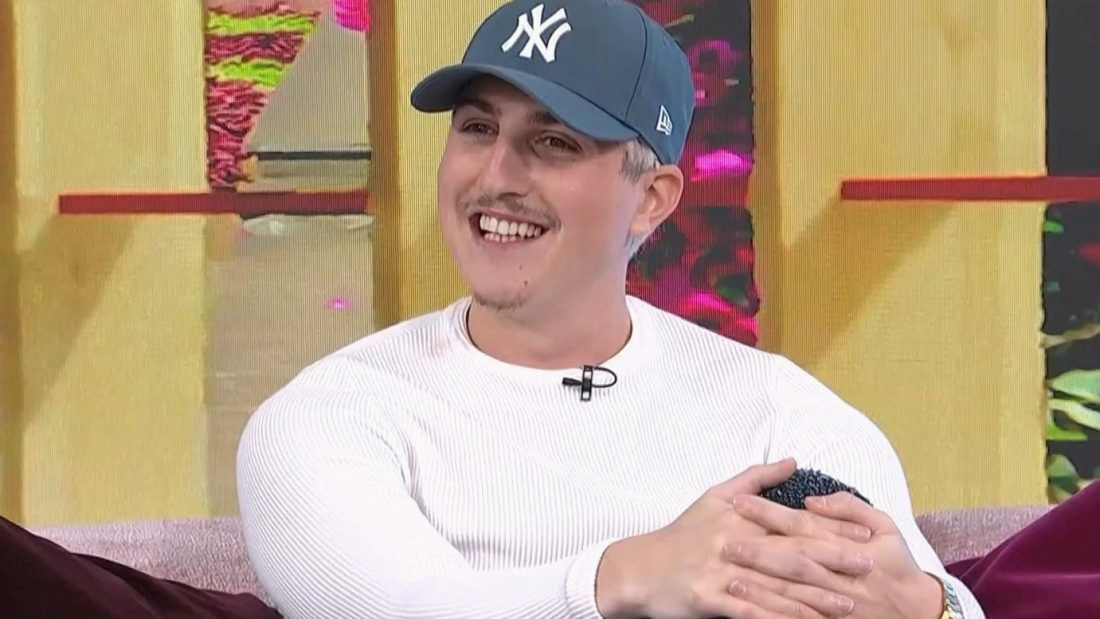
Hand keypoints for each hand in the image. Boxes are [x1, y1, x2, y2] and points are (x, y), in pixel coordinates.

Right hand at [595, 460, 873, 618]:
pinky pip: (749, 612)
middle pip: (790, 554)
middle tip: (869, 569)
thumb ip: (756, 478)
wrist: (638, 568)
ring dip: (814, 598)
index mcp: (739, 518)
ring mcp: (721, 573)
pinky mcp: (708, 599)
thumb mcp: (714, 496)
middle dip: (833, 562)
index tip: (864, 537)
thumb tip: (793, 460)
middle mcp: (733, 543)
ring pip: (775, 587)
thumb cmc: (681, 533)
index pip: (793, 525)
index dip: (831, 531)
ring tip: (848, 606)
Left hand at [728, 491, 944, 618]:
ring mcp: (837, 605)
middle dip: (758, 550)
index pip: (803, 526)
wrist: (919, 612)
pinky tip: (751, 611)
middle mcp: (842, 576)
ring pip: (794, 594)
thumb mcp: (886, 526)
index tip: (739, 501)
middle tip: (724, 540)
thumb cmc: (897, 564)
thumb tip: (812, 499)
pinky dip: (775, 616)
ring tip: (729, 577)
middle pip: (794, 560)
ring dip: (761, 587)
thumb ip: (850, 507)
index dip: (770, 513)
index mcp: (851, 546)